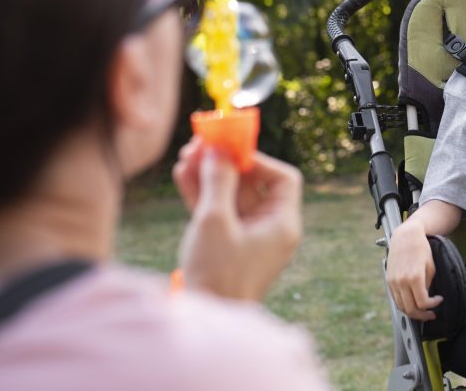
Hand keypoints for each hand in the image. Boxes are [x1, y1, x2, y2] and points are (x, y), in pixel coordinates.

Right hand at [173, 137, 303, 300]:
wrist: (205, 320)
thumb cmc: (218, 275)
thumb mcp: (215, 221)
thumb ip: (218, 181)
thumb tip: (218, 150)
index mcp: (282, 224)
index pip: (283, 179)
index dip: (258, 160)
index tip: (231, 150)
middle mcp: (270, 230)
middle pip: (252, 185)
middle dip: (225, 163)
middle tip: (201, 144)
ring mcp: (248, 238)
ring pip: (231, 196)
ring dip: (209, 175)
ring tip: (185, 156)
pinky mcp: (227, 246)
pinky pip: (219, 211)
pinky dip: (202, 194)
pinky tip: (182, 175)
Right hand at [385, 219, 441, 320]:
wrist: (406, 236)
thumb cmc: (421, 248)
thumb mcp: (430, 267)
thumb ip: (427, 285)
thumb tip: (426, 299)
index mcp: (414, 278)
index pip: (423, 303)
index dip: (433, 305)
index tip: (438, 301)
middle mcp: (401, 281)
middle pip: (410, 309)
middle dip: (422, 315)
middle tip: (431, 315)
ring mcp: (393, 281)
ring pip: (401, 307)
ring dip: (412, 313)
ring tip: (422, 312)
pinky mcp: (389, 280)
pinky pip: (395, 299)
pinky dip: (404, 304)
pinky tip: (412, 303)